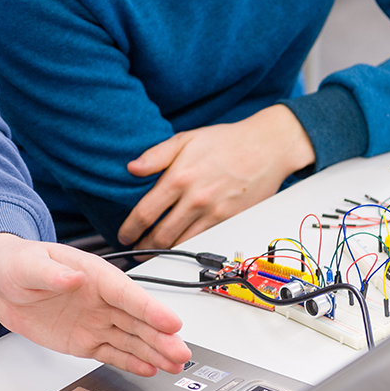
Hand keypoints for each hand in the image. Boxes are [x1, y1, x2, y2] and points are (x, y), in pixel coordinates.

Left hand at [0, 233, 190, 376]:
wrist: (0, 284)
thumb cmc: (17, 264)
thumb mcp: (29, 264)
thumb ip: (52, 272)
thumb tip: (73, 277)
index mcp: (94, 274)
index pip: (127, 294)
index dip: (151, 309)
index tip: (172, 322)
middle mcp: (101, 299)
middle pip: (138, 320)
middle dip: (161, 337)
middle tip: (181, 352)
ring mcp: (96, 321)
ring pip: (132, 339)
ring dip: (154, 352)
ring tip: (175, 364)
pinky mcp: (86, 340)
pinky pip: (113, 352)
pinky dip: (131, 362)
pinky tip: (150, 369)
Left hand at [121, 104, 314, 249]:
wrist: (266, 147)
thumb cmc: (226, 141)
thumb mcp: (185, 139)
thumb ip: (155, 155)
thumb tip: (131, 168)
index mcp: (179, 177)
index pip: (145, 212)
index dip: (129, 228)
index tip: (123, 234)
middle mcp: (195, 199)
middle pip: (160, 235)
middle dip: (142, 246)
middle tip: (134, 248)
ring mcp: (213, 213)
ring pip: (180, 243)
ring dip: (162, 251)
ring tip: (151, 251)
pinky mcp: (229, 220)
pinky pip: (202, 241)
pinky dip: (186, 247)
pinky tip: (178, 246)